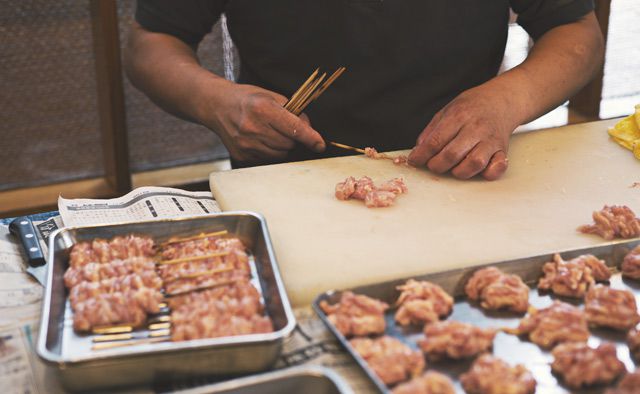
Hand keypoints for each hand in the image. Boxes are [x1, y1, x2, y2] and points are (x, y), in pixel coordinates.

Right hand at [204, 83, 324, 163]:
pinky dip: (270, 152)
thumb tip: (309, 129)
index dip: (310, 138)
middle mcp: (253, 128)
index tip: (320, 144)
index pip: (294, 128)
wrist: (216, 106)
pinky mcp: (242, 156)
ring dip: (282, 147)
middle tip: (283, 128)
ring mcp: (246, 144)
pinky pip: (267, 160)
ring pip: (280, 155)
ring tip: (271, 133)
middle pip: (288, 144)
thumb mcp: (270, 96)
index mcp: (262, 109)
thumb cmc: (246, 99)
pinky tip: (261, 140)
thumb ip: (292, 111)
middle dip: (293, 138)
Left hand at [408, 87, 516, 179]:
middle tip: (433, 165)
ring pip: (474, 163)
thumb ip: (431, 131)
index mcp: (459, 116)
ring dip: (459, 172)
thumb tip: (418, 151)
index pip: (435, 141)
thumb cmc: (470, 108)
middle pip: (452, 155)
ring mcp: (490, 140)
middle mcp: (476, 128)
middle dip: (437, 166)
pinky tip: (479, 171)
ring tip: (454, 168)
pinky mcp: (503, 149)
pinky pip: (498, 167)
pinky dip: (488, 173)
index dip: (421, 155)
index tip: (414, 161)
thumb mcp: (446, 111)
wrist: (501, 100)